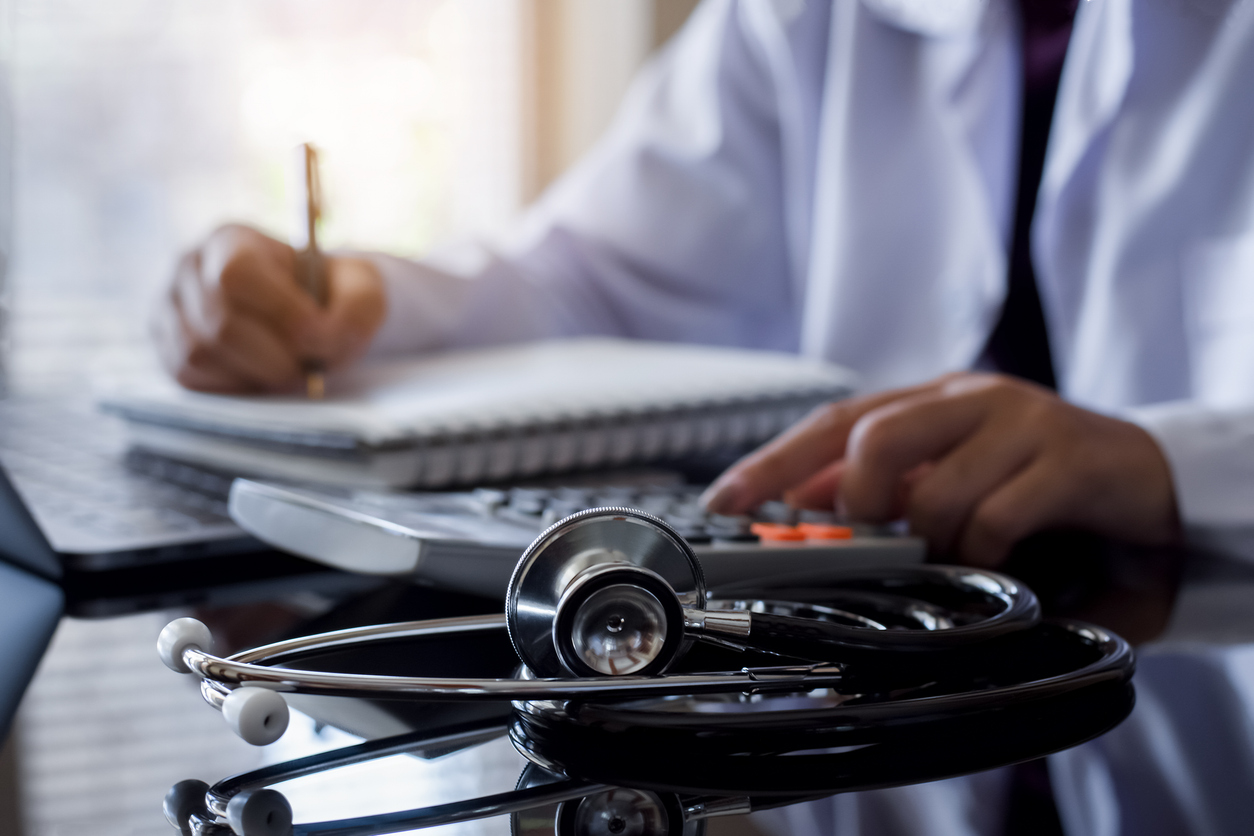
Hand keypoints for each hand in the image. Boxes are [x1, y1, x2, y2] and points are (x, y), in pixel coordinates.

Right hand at [153, 224, 385, 392]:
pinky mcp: (167, 348)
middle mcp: (190, 268)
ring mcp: (169, 308)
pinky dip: (233, 384)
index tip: (318, 335)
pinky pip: (188, 376)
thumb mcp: (362, 293)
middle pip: (217, 322)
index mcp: (233, 240)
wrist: (313, 317)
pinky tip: (261, 374)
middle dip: (274, 355)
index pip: (236, 273)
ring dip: (254, 373)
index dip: (280, 312)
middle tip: (308, 364)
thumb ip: (354, 312)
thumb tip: (318, 340)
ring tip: (289, 368)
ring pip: (198, 353)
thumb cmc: (333, 299)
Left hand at [701, 373, 1180, 565]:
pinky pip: (999, 515)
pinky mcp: (1070, 455)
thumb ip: (886, 488)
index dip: (774, 461)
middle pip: (875, 434)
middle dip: (855, 499)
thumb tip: (804, 508)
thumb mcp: (950, 479)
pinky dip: (986, 549)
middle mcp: (970, 398)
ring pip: (937, 486)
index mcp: (931, 398)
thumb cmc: (1034, 483)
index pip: (833, 421)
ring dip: (935, 539)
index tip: (725, 499)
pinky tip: (1004, 555)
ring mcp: (1022, 421)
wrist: (1144, 480)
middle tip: (869, 535)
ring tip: (960, 552)